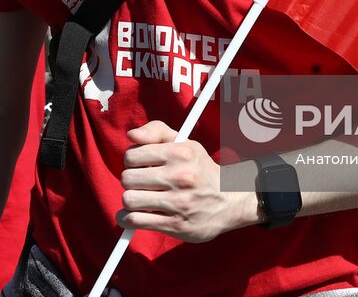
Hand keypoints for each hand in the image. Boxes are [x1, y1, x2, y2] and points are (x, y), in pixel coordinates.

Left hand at [116, 121, 255, 242]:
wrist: (230, 201)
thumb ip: (157, 132)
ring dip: (130, 200)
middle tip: (141, 183)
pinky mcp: (176, 225)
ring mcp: (178, 203)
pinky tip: (135, 214)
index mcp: (181, 153)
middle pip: (128, 178)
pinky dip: (128, 219)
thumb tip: (131, 135)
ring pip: (129, 200)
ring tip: (141, 198)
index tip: (139, 166)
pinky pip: (137, 221)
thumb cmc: (200, 170)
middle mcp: (180, 177)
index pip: (132, 156)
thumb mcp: (185, 144)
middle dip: (130, 181)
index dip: (131, 161)